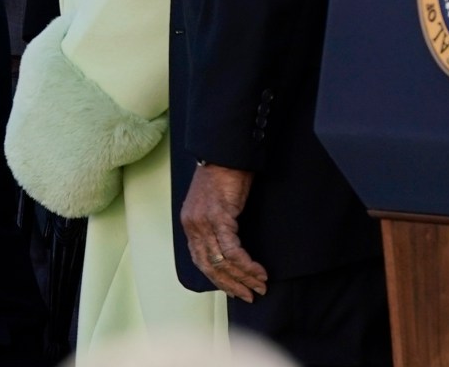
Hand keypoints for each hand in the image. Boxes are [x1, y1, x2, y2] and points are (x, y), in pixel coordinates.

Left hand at [179, 163, 267, 302]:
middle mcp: (192, 226)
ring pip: (222, 262)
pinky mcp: (219, 217)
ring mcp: (203, 222)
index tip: (234, 290)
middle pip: (211, 267)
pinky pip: (232, 250)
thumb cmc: (223, 176)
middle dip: (232, 285)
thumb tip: (228, 251)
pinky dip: (247, 264)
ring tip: (259, 286)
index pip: (201, 262)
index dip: (219, 280)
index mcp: (189, 224)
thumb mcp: (213, 205)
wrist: (226, 153)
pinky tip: (258, 271)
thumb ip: (215, 227)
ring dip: (243, 278)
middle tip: (249, 295)